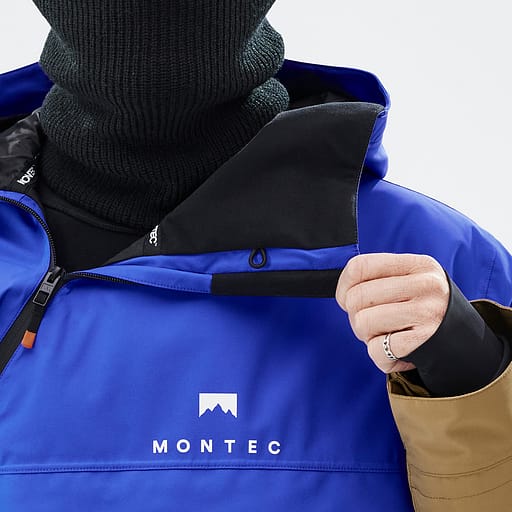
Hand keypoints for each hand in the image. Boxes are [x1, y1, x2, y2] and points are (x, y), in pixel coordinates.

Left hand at [336, 253, 449, 372]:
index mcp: (419, 265)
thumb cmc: (423, 309)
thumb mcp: (410, 282)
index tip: (346, 299)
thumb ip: (379, 279)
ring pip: (363, 323)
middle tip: (373, 324)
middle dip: (355, 316)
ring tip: (387, 336)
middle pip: (357, 297)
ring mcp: (427, 313)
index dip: (343, 286)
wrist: (463, 344)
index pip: (360, 266)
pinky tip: (397, 352)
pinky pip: (377, 350)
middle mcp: (426, 285)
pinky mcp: (424, 342)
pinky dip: (380, 357)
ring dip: (367, 337)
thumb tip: (342, 293)